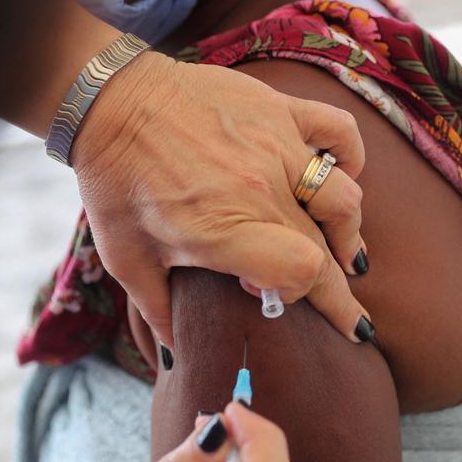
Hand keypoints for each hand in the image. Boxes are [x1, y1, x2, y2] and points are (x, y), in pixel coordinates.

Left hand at [72, 51, 370, 348]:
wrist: (110, 102)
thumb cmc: (115, 182)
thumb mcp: (127, 258)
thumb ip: (158, 312)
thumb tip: (176, 359)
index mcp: (225, 230)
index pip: (303, 273)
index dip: (305, 295)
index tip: (283, 299)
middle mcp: (260, 190)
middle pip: (327, 249)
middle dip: (340, 290)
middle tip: (350, 318)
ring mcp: (276, 145)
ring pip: (344, 198)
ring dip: (349, 232)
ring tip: (345, 252)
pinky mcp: (278, 110)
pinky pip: (339, 132)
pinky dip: (351, 157)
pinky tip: (342, 176)